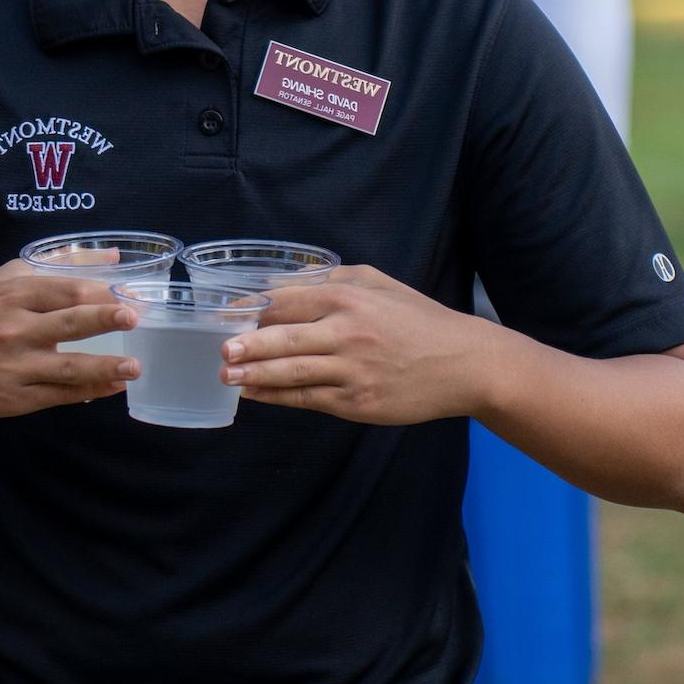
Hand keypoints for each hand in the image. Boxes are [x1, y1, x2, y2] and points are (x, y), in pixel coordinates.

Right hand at [0, 261, 138, 419]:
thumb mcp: (2, 281)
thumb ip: (57, 265)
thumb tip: (112, 256)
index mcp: (12, 294)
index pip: (67, 289)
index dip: (104, 292)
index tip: (132, 295)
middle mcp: (14, 329)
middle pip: (70, 322)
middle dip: (106, 319)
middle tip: (135, 317)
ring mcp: (14, 366)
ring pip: (69, 367)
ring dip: (106, 367)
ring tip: (134, 367)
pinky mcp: (13, 399)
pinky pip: (58, 395)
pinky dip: (87, 391)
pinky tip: (110, 387)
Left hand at [220, 266, 493, 424]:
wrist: (463, 364)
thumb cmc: (419, 320)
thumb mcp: (379, 284)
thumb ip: (331, 281)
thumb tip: (284, 282)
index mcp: (349, 299)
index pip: (287, 301)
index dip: (252, 308)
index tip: (225, 314)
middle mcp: (347, 333)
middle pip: (284, 338)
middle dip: (247, 344)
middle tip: (220, 348)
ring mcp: (352, 371)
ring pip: (292, 372)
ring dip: (254, 375)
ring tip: (226, 375)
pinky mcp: (357, 403)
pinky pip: (309, 399)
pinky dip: (278, 397)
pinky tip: (256, 394)